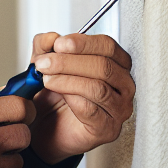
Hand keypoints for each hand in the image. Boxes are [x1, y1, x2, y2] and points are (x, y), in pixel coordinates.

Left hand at [26, 32, 134, 161]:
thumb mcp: (45, 64)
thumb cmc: (54, 96)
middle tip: (45, 63)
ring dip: (68, 80)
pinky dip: (72, 99)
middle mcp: (123, 85)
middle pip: (104, 66)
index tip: (59, 44)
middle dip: (70, 62)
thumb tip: (51, 38)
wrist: (46, 129)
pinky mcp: (107, 129)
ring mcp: (119, 109)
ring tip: (46, 79)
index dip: (83, 43)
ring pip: (98, 88)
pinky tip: (58, 94)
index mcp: (115, 64)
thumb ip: (45, 47)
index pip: (108, 46)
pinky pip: (92, 110)